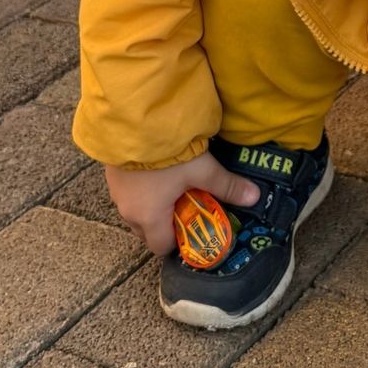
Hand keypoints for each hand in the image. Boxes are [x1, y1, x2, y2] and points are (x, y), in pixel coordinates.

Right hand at [105, 152, 259, 256]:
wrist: (135, 120)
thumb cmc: (168, 153)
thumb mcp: (202, 169)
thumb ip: (227, 186)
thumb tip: (255, 197)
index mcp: (149, 218)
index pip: (161, 247)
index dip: (178, 242)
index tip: (192, 228)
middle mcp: (128, 211)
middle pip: (146, 231)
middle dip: (165, 225)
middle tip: (185, 207)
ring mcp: (116, 193)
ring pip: (135, 211)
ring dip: (151, 206)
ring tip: (171, 188)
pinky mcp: (111, 175)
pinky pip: (127, 193)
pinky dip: (141, 190)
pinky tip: (154, 173)